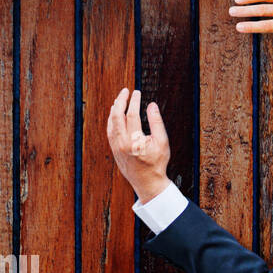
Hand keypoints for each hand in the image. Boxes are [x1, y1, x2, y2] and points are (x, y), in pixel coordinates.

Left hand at [105, 88, 170, 202]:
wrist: (147, 182)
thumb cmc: (157, 162)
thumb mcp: (162, 142)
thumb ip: (157, 122)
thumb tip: (151, 104)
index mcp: (134, 140)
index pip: (131, 114)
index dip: (133, 101)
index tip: (137, 92)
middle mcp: (121, 142)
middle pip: (116, 115)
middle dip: (120, 100)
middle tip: (125, 91)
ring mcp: (115, 145)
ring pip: (110, 122)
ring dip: (114, 109)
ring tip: (120, 99)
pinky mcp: (113, 148)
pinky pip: (109, 130)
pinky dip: (111, 119)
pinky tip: (115, 113)